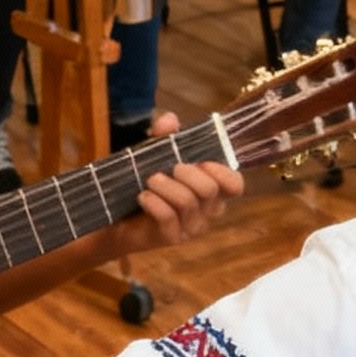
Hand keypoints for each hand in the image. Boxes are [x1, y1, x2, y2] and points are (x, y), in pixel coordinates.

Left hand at [114, 114, 243, 250]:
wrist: (120, 220)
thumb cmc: (148, 187)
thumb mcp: (155, 157)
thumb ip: (165, 138)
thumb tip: (170, 118)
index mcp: (212, 191)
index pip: (235, 185)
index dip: (224, 173)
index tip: (204, 161)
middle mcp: (208, 211)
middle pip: (210, 191)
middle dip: (189, 174)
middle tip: (172, 167)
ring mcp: (191, 227)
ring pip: (188, 203)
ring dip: (167, 186)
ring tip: (150, 179)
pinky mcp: (172, 238)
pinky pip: (168, 218)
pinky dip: (155, 203)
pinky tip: (143, 196)